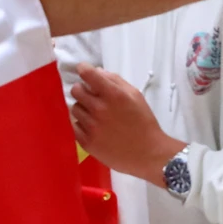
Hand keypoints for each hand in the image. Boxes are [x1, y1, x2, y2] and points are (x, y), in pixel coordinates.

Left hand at [69, 64, 181, 186]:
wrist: (148, 153)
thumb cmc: (144, 122)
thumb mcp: (135, 95)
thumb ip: (116, 81)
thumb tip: (97, 72)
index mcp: (113, 95)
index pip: (87, 74)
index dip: (83, 69)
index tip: (84, 71)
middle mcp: (99, 109)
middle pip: (76, 90)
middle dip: (82, 90)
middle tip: (91, 96)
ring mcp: (91, 126)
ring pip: (74, 108)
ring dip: (82, 108)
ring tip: (95, 115)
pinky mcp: (86, 142)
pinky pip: (75, 126)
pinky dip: (82, 124)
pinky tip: (94, 128)